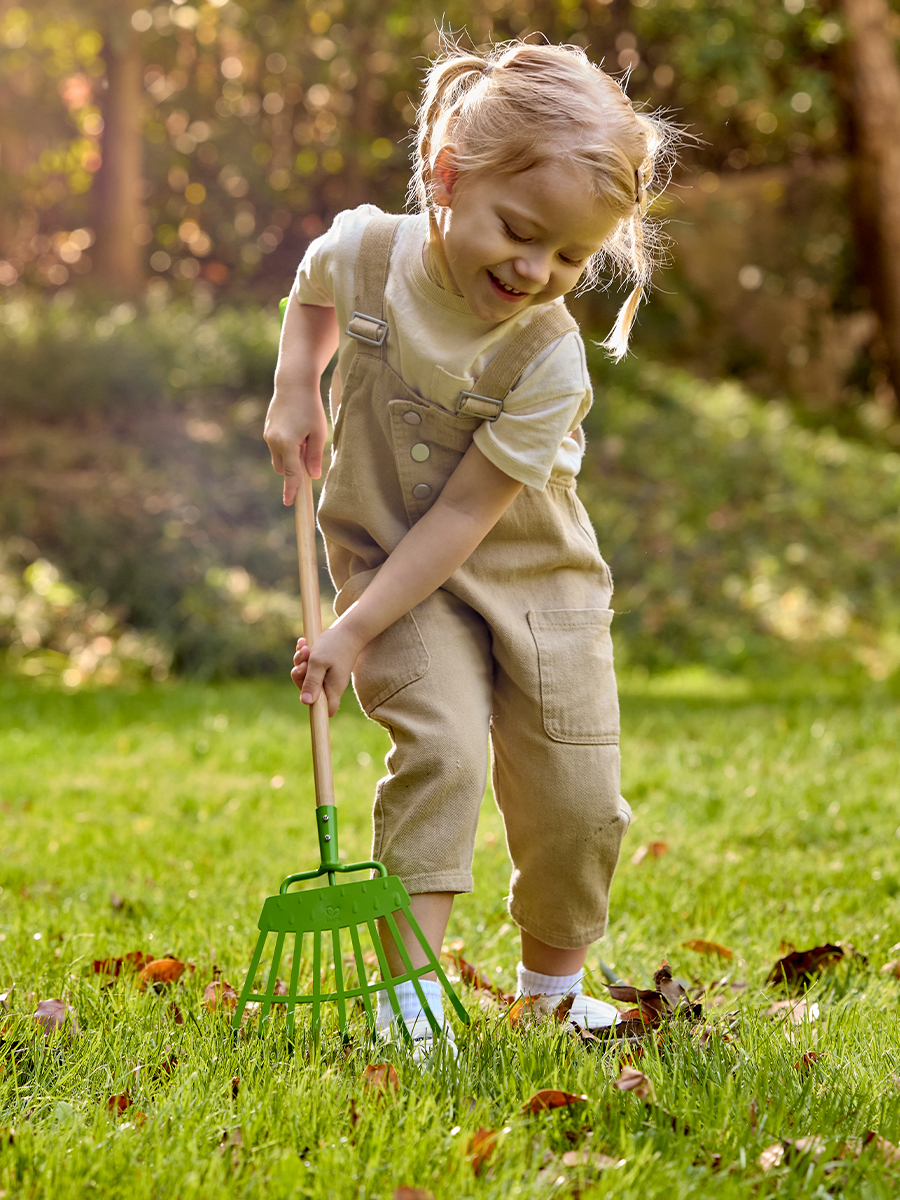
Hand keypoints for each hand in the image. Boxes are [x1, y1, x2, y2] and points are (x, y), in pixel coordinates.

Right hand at [264, 389, 327, 504]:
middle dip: (293, 468)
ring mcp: (268, 435)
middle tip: (309, 450)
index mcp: (287, 444)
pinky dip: (286, 446)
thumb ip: (315, 456)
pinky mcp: (267, 430)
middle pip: (283, 468)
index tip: (289, 503)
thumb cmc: (310, 407)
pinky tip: (297, 429)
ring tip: (304, 436)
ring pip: (278, 457)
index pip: (290, 474)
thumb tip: (313, 476)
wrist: (293, 383)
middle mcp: (273, 442)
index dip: (291, 490)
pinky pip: (276, 447)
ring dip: (290, 456)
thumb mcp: (319, 432)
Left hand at [290, 622, 364, 716]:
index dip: (315, 709)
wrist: (349, 628)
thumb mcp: (319, 662)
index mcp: (333, 688)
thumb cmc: (335, 644)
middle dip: (300, 676)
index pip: (325, 710)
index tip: (307, 696)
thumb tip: (306, 702)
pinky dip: (304, 655)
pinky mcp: (324, 665)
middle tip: (303, 662)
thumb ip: (312, 682)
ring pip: (306, 675)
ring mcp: (328, 675)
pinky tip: (304, 643)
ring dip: (300, 661)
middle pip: (309, 691)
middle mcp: (330, 684)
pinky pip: (309, 665)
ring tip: (304, 648)